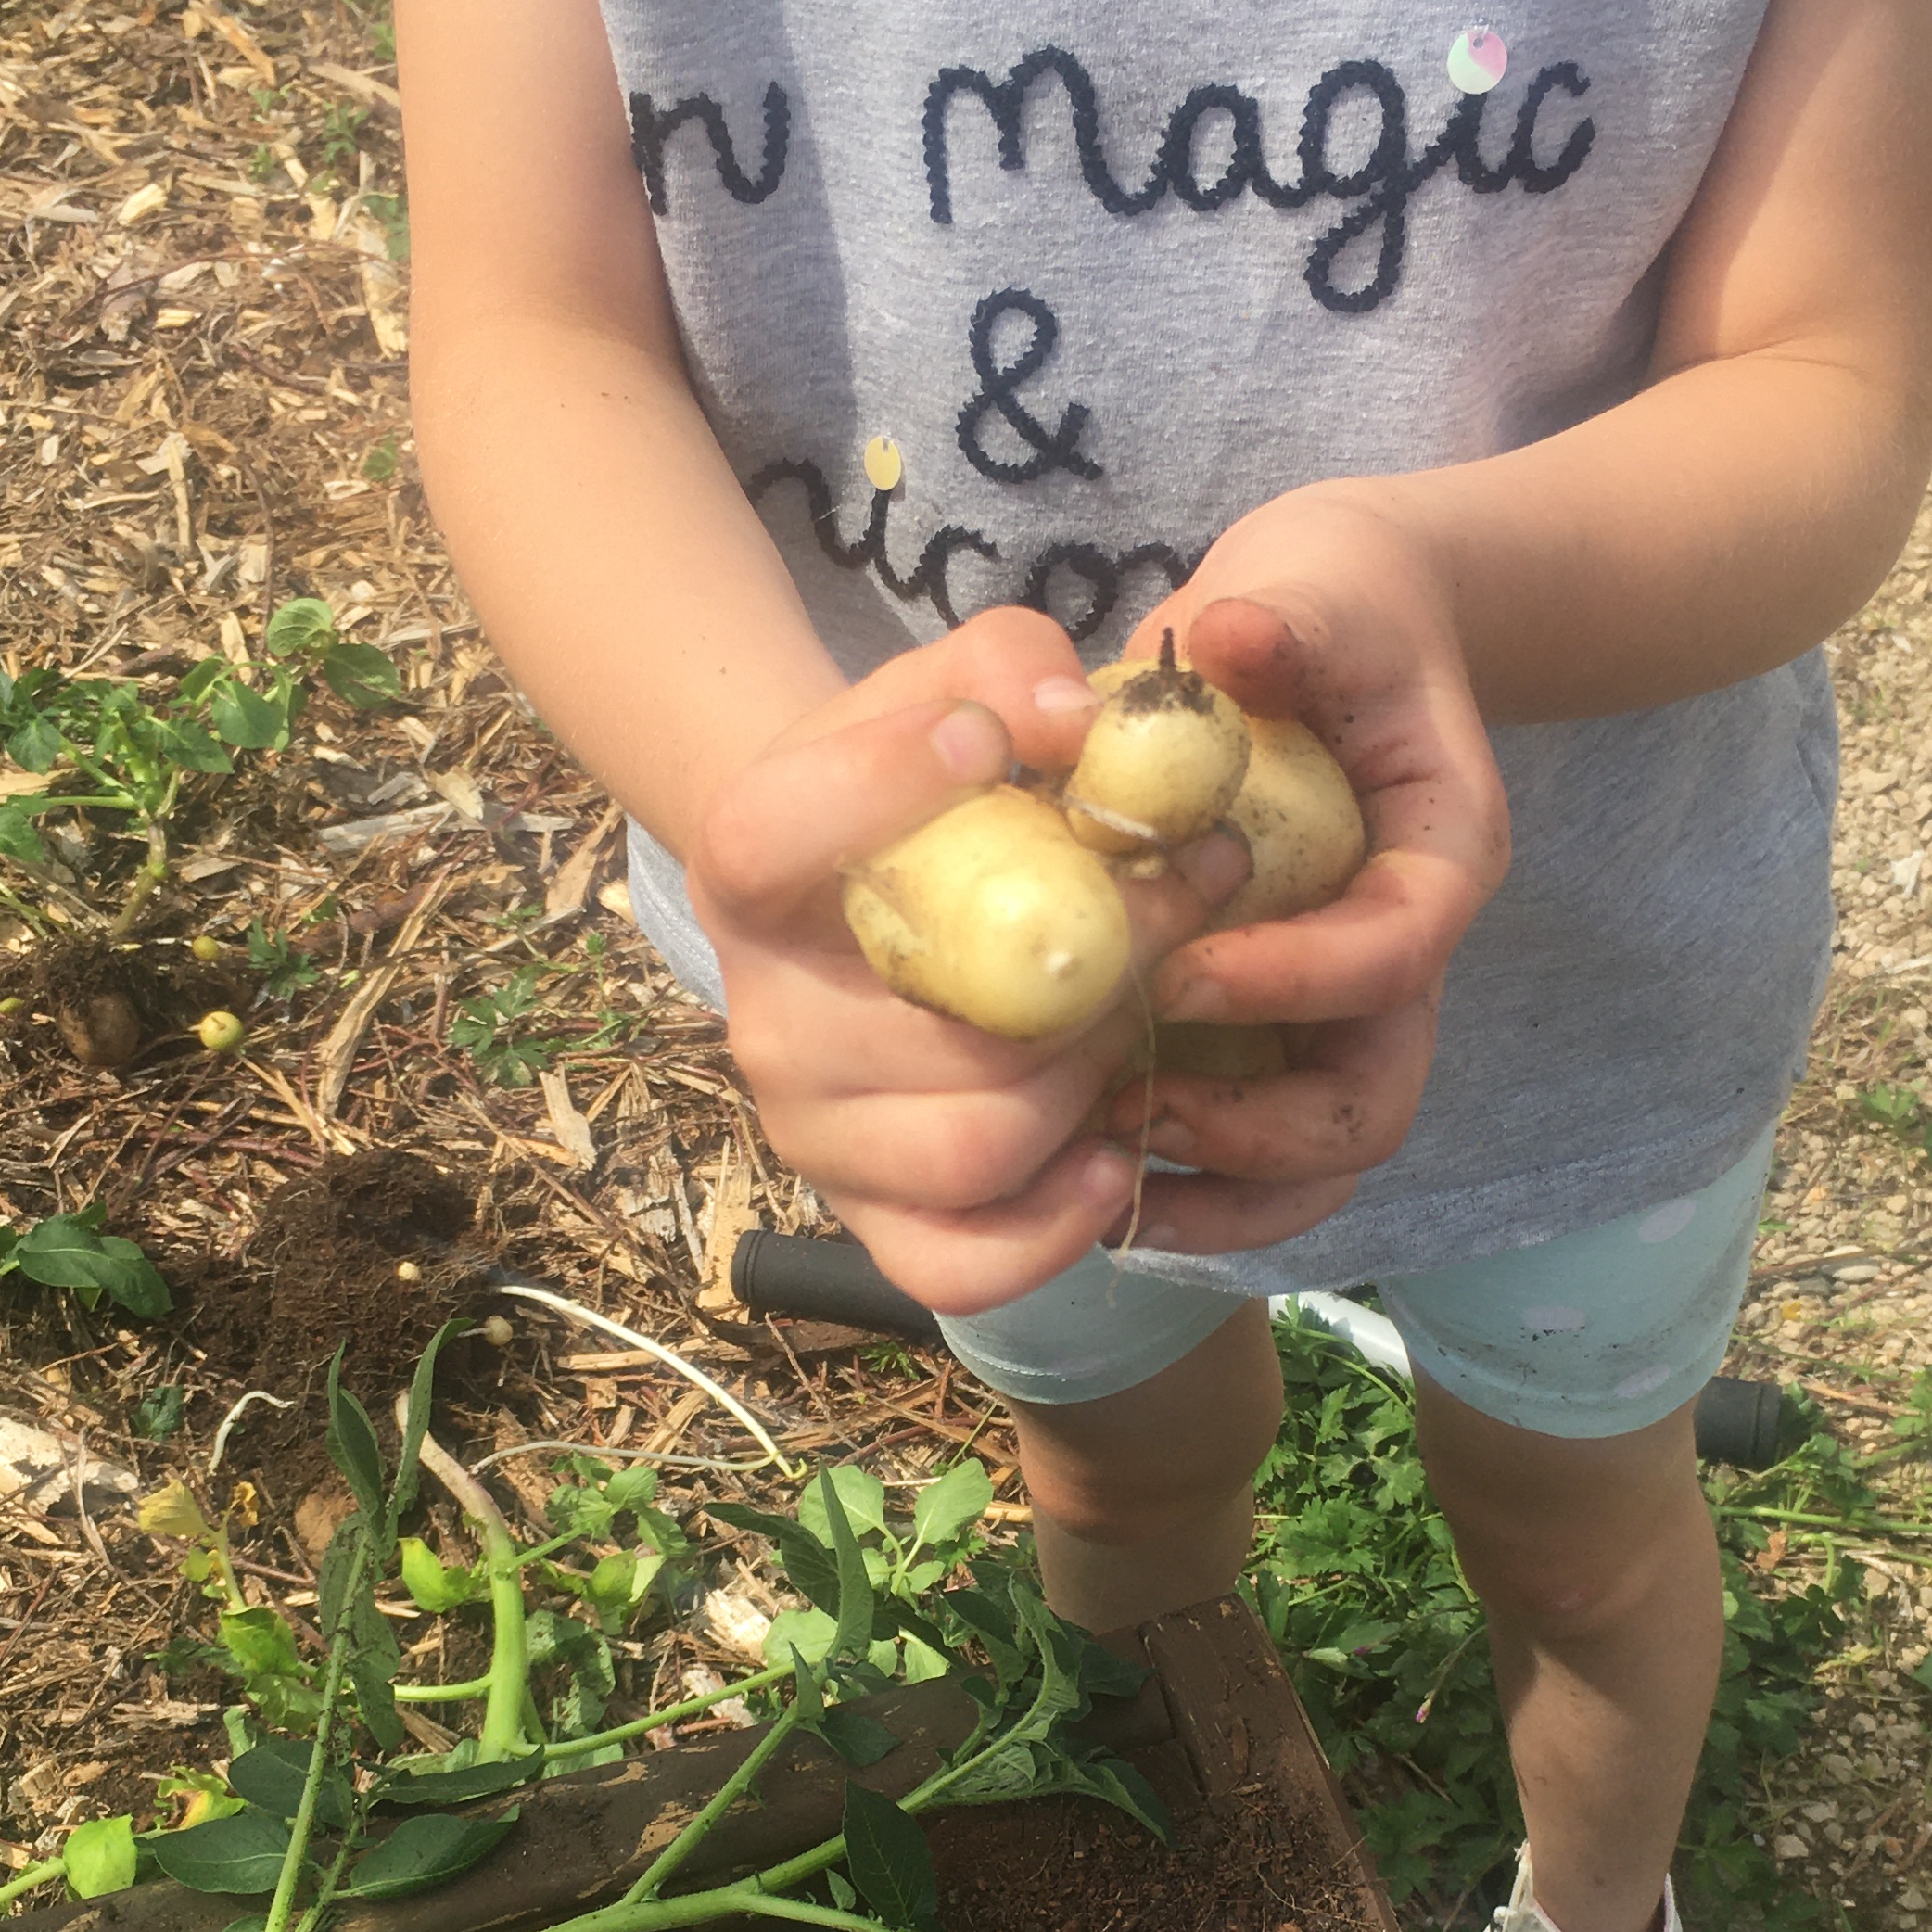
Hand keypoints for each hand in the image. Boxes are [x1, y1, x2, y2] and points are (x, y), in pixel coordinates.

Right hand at [689, 608, 1243, 1311]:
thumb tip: (1075, 720)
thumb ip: (1005, 667)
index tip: (992, 744)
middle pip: (927, 1021)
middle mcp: (763, 1016)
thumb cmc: (934, 795)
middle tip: (1182, 904)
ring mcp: (816, 1132)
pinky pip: (962, 1264)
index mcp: (749, 874)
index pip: (771, 833)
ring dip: (1092, 1081)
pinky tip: (1114, 1151)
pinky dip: (1056, 1224)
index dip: (881, 788)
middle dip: (1091, 966)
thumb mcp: (953, 695)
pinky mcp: (875, 1220)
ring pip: (970, 1146)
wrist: (878, 907)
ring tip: (1146, 1016)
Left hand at [1099, 485, 1509, 1253]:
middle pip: (1374, 1099)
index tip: (1176, 970)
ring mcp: (1343, 1009)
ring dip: (1220, 1190)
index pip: (1396, 952)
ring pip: (1323, 1161)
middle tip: (1131, 1102)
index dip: (1295, 979)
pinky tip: (1091, 1171)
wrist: (1337, 629)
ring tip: (1100, 1168)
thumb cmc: (1330, 607)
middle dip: (1256, 1127)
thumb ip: (1284, 618)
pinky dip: (1194, 1186)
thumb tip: (1233, 635)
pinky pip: (1262, 1156)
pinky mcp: (1281, 1031)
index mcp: (1441, 855)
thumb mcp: (1314, 585)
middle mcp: (1404, 954)